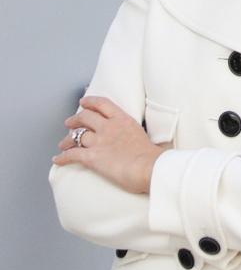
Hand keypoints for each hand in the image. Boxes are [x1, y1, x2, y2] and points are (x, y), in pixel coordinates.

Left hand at [52, 96, 167, 193]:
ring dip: (67, 140)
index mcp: (123, 120)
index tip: (84, 102)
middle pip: (85, 117)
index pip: (103, 104)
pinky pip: (71, 155)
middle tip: (70, 123)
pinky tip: (58, 160)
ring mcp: (99, 141)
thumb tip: (137, 142)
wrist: (150, 167)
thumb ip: (134, 135)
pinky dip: (62, 157)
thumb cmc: (153, 157)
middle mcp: (109, 127)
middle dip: (75, 119)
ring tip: (63, 143)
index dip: (90, 102)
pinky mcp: (92, 157)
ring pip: (75, 136)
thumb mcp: (144, 137)